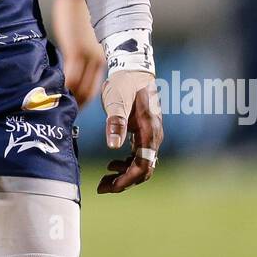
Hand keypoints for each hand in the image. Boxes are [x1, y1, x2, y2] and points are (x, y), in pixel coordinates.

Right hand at [50, 0, 104, 108]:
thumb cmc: (76, 14)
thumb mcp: (81, 40)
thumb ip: (78, 58)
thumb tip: (66, 74)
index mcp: (101, 58)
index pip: (93, 89)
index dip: (82, 102)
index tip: (71, 108)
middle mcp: (98, 60)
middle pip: (88, 93)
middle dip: (75, 105)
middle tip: (61, 112)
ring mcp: (88, 56)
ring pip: (79, 88)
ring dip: (68, 98)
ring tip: (55, 105)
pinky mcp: (76, 51)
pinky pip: (70, 77)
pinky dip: (62, 87)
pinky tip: (53, 91)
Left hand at [97, 73, 162, 193]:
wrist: (132, 69)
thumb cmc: (124, 83)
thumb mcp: (116, 101)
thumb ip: (116, 123)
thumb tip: (113, 146)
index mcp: (149, 131)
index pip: (143, 165)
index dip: (127, 179)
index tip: (110, 186)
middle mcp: (154, 136)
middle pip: (143, 169)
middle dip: (124, 181)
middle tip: (102, 187)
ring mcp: (150, 134)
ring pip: (141, 164)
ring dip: (124, 174)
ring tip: (105, 179)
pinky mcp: (144, 132)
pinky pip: (139, 155)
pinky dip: (126, 164)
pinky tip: (112, 165)